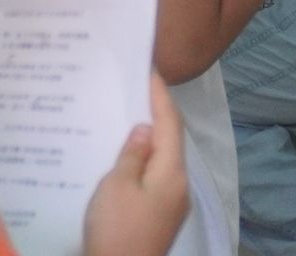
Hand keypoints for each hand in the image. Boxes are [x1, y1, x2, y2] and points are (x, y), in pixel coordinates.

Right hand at [82, 75, 188, 255]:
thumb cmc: (116, 229)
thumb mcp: (117, 185)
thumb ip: (132, 154)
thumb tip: (144, 131)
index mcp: (172, 174)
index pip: (169, 123)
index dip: (159, 93)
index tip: (148, 67)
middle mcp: (178, 187)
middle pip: (168, 141)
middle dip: (152, 113)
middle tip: (131, 87)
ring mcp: (170, 204)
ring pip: (160, 160)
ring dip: (145, 137)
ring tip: (122, 115)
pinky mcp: (158, 217)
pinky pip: (152, 178)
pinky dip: (140, 160)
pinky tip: (121, 156)